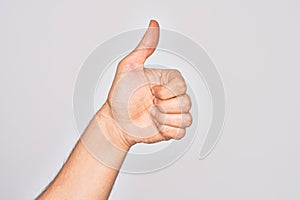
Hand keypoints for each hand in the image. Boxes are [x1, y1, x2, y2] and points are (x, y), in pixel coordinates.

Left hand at [96, 20, 191, 149]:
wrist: (115, 122)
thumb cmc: (120, 96)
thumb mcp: (128, 68)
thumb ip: (144, 47)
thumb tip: (153, 25)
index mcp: (166, 80)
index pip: (181, 84)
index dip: (166, 90)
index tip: (151, 91)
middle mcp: (171, 96)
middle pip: (186, 101)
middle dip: (164, 106)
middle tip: (150, 104)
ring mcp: (173, 113)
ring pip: (186, 117)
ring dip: (165, 119)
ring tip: (151, 115)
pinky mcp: (172, 129)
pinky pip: (182, 131)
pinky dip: (168, 130)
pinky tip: (156, 125)